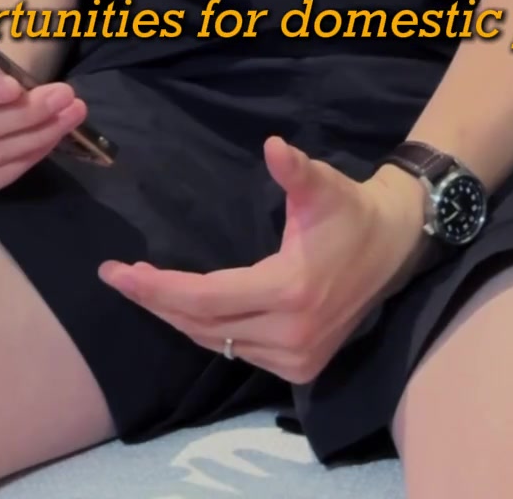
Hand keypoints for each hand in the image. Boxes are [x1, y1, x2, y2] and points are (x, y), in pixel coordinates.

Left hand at [97, 134, 431, 383]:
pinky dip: (208, 331)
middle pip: (203, 325)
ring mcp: (297, 358)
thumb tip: (273, 145)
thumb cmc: (350, 210)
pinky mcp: (301, 367)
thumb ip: (294, 169)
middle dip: (156, 301)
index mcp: (289, 292)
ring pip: (218, 343)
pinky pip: (239, 352)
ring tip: (144, 288)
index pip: (206, 298)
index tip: (119, 273)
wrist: (394, 246)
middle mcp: (291, 335)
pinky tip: (185, 308)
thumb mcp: (323, 186)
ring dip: (178, 317)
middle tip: (118, 277)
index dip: (158, 287)